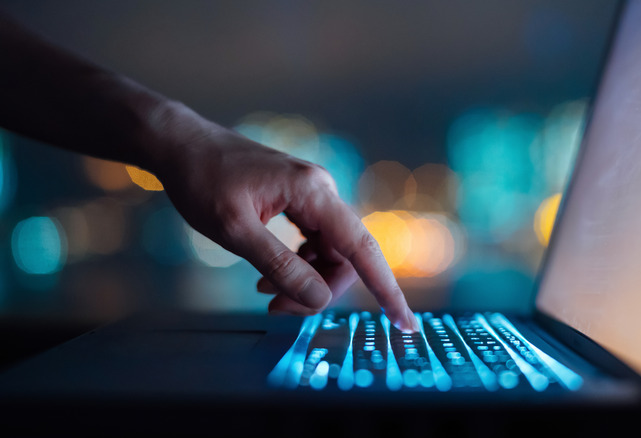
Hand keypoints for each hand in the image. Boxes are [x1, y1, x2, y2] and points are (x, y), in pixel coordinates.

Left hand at [154, 123, 418, 331]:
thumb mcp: (235, 230)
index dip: (386, 289)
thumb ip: (280, 265)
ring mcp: (310, 194)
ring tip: (265, 290)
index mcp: (313, 192)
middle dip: (319, 288)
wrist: (180, 145)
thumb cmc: (202, 179)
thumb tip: (319, 298)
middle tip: (278, 308)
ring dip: (305, 278)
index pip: (362, 248)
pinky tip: (269, 274)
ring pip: (328, 251)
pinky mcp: (298, 199)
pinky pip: (313, 241)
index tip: (404, 322)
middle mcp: (320, 191)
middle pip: (344, 255)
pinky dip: (297, 264)